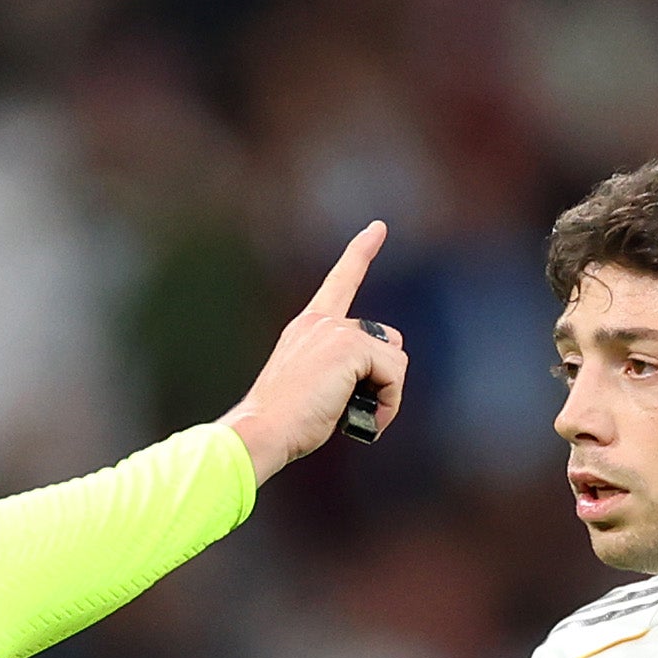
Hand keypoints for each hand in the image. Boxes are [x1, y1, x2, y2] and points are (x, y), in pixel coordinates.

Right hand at [221, 224, 409, 481]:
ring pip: (394, 362)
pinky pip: (393, 376)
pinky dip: (389, 404)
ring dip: (387, 395)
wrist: (263, 429)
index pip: (341, 280)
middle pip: (387, 340)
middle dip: (384, 376)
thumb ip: (338, 371)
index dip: (362, 252)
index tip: (378, 228)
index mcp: (308, 327)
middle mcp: (323, 322)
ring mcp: (337, 331)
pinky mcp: (350, 347)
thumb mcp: (310, 387)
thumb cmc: (282, 423)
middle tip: (359, 409)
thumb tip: (377, 379)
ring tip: (356, 419)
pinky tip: (364, 420)